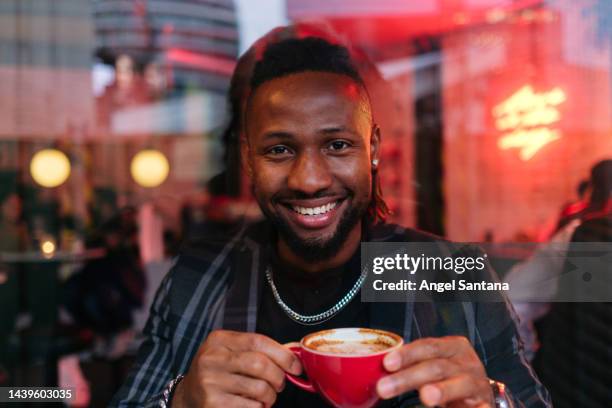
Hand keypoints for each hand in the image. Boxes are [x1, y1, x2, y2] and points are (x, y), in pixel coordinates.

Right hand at [172, 330, 301, 407]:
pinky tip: (253, 405)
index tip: (296, 366)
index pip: (258, 341)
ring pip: (259, 388)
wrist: (187, 397)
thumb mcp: (230, 353)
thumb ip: (257, 351)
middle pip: (260, 364)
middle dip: (278, 377)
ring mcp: (210, 382)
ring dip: (270, 396)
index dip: (283, 354)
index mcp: (219, 340)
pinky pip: (251, 407)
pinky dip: (259, 407)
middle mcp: (212, 358)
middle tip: (280, 384)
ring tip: (266, 397)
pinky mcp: (212, 404)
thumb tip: (293, 355)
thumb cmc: (218, 372)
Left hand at [376, 336, 493, 406]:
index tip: (387, 363)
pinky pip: (479, 407)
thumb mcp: (433, 363)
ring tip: (425, 396)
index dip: (407, 354)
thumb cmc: (450, 375)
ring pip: (458, 385)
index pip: (428, 346)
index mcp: (452, 347)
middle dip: (409, 377)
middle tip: (385, 388)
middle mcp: (466, 362)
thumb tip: (381, 371)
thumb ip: (412, 364)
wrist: (479, 392)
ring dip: (441, 390)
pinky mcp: (484, 404)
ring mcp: (476, 383)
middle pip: (436, 367)